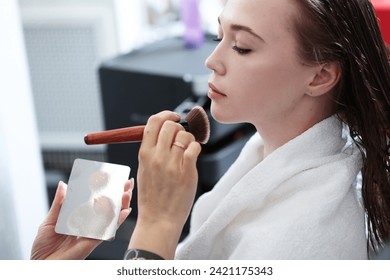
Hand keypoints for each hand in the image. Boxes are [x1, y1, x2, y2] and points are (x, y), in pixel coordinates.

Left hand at [31, 180, 132, 259]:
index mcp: (80, 218)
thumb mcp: (50, 220)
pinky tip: (124, 212)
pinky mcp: (92, 242)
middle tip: (127, 184)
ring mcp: (92, 233)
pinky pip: (106, 231)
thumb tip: (63, 185)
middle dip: (119, 196)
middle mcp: (89, 225)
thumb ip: (59, 204)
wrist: (40, 264)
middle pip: (108, 209)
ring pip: (111, 218)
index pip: (96, 203)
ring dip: (122, 206)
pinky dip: (116, 221)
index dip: (106, 192)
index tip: (114, 180)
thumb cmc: (43, 246)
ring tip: (127, 193)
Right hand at [129, 111, 201, 258]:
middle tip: (181, 136)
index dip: (165, 114)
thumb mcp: (144, 170)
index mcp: (144, 154)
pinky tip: (192, 157)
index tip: (174, 116)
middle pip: (170, 125)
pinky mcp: (187, 171)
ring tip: (186, 150)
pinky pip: (194, 148)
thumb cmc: (152, 196)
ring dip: (188, 139)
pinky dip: (195, 148)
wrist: (159, 220)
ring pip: (185, 135)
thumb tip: (165, 130)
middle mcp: (157, 157)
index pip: (153, 122)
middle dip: (178, 127)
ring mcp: (173, 164)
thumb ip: (152, 150)